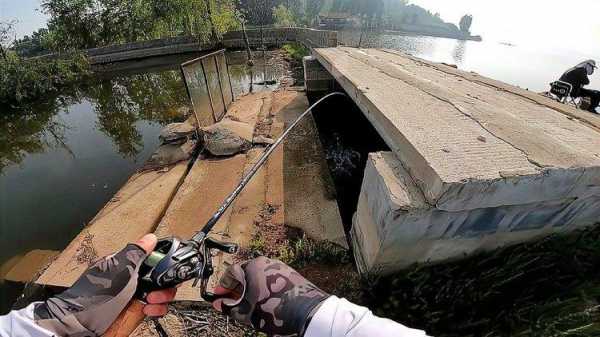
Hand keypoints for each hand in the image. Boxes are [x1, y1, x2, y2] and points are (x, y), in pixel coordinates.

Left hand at [33, 234, 176, 336]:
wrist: (82, 327)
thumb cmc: (92, 298)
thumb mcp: (116, 270)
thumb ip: (135, 253)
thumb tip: (150, 238)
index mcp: (126, 264)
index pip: (151, 256)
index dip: (162, 259)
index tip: (167, 265)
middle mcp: (132, 279)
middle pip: (160, 274)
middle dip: (165, 280)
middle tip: (158, 286)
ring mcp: (136, 296)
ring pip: (163, 291)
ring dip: (163, 295)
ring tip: (151, 299)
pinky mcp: (139, 312)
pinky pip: (158, 307)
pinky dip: (159, 308)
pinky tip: (150, 309)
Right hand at [212, 257, 328, 336]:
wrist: (308, 315)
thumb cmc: (275, 311)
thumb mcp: (246, 313)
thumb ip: (229, 307)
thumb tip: (218, 304)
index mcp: (253, 267)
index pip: (231, 273)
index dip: (223, 287)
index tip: (219, 297)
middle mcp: (267, 262)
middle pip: (245, 273)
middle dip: (236, 288)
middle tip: (232, 302)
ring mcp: (281, 268)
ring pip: (259, 277)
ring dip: (250, 289)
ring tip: (248, 305)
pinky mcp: (292, 275)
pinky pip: (272, 280)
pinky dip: (264, 289)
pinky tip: (263, 302)